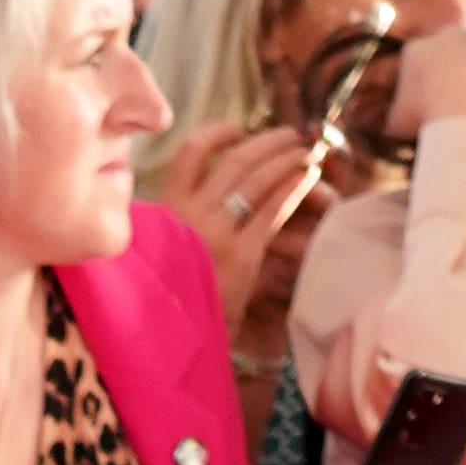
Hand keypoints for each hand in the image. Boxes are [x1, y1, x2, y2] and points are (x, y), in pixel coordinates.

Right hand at [155, 120, 328, 330]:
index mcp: (164, 207)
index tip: (238, 128)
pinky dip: (293, 187)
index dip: (218, 133)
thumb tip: (204, 190)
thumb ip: (175, 216)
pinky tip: (307, 177)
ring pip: (257, 179)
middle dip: (268, 141)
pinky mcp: (242, 254)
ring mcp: (215, 232)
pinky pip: (273, 209)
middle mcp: (188, 213)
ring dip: (287, 158)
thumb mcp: (158, 244)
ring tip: (305, 151)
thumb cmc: (166, 290)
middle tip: (289, 135)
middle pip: (234, 160)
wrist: (169, 336)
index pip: (190, 152)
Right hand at [386, 18, 465, 137]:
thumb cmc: (428, 120)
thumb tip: (391, 123)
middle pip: (445, 44)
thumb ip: (394, 115)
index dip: (422, 79)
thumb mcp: (397, 124)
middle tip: (455, 92)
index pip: (416, 58)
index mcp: (414, 51)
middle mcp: (444, 35)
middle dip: (448, 63)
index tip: (427, 99)